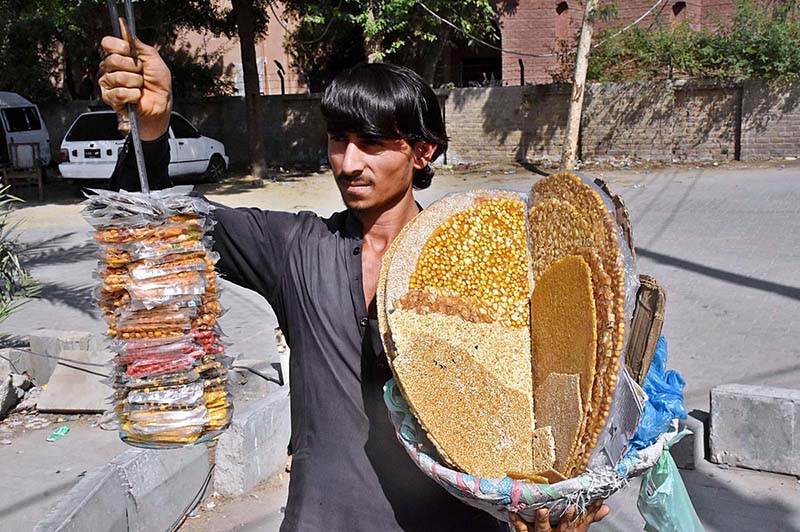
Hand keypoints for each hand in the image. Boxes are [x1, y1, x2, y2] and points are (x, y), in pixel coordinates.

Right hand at [99, 22, 171, 139]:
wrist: (162, 102)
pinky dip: (133, 95)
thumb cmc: (158, 82)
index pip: (107, 43)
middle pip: (113, 60)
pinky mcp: (110, 98)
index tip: (130, 51)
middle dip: (133, 67)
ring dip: (136, 83)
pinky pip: (120, 93)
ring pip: (119, 77)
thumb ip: (138, 44)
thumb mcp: (152, 58)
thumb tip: (124, 27)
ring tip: (140, 86)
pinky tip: (136, 96)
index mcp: (118, 55)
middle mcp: (109, 68)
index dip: (118, 46)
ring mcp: (108, 83)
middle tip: (141, 74)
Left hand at [509, 501, 609, 531]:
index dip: (576, 517)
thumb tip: (606, 507)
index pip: (577, 524)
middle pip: (561, 529)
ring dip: (541, 520)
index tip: (575, 507)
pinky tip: (513, 512)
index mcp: (569, 531)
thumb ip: (591, 517)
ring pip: (542, 529)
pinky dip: (517, 521)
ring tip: (541, 510)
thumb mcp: (577, 528)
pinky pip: (522, 529)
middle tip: (562, 509)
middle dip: (562, 520)